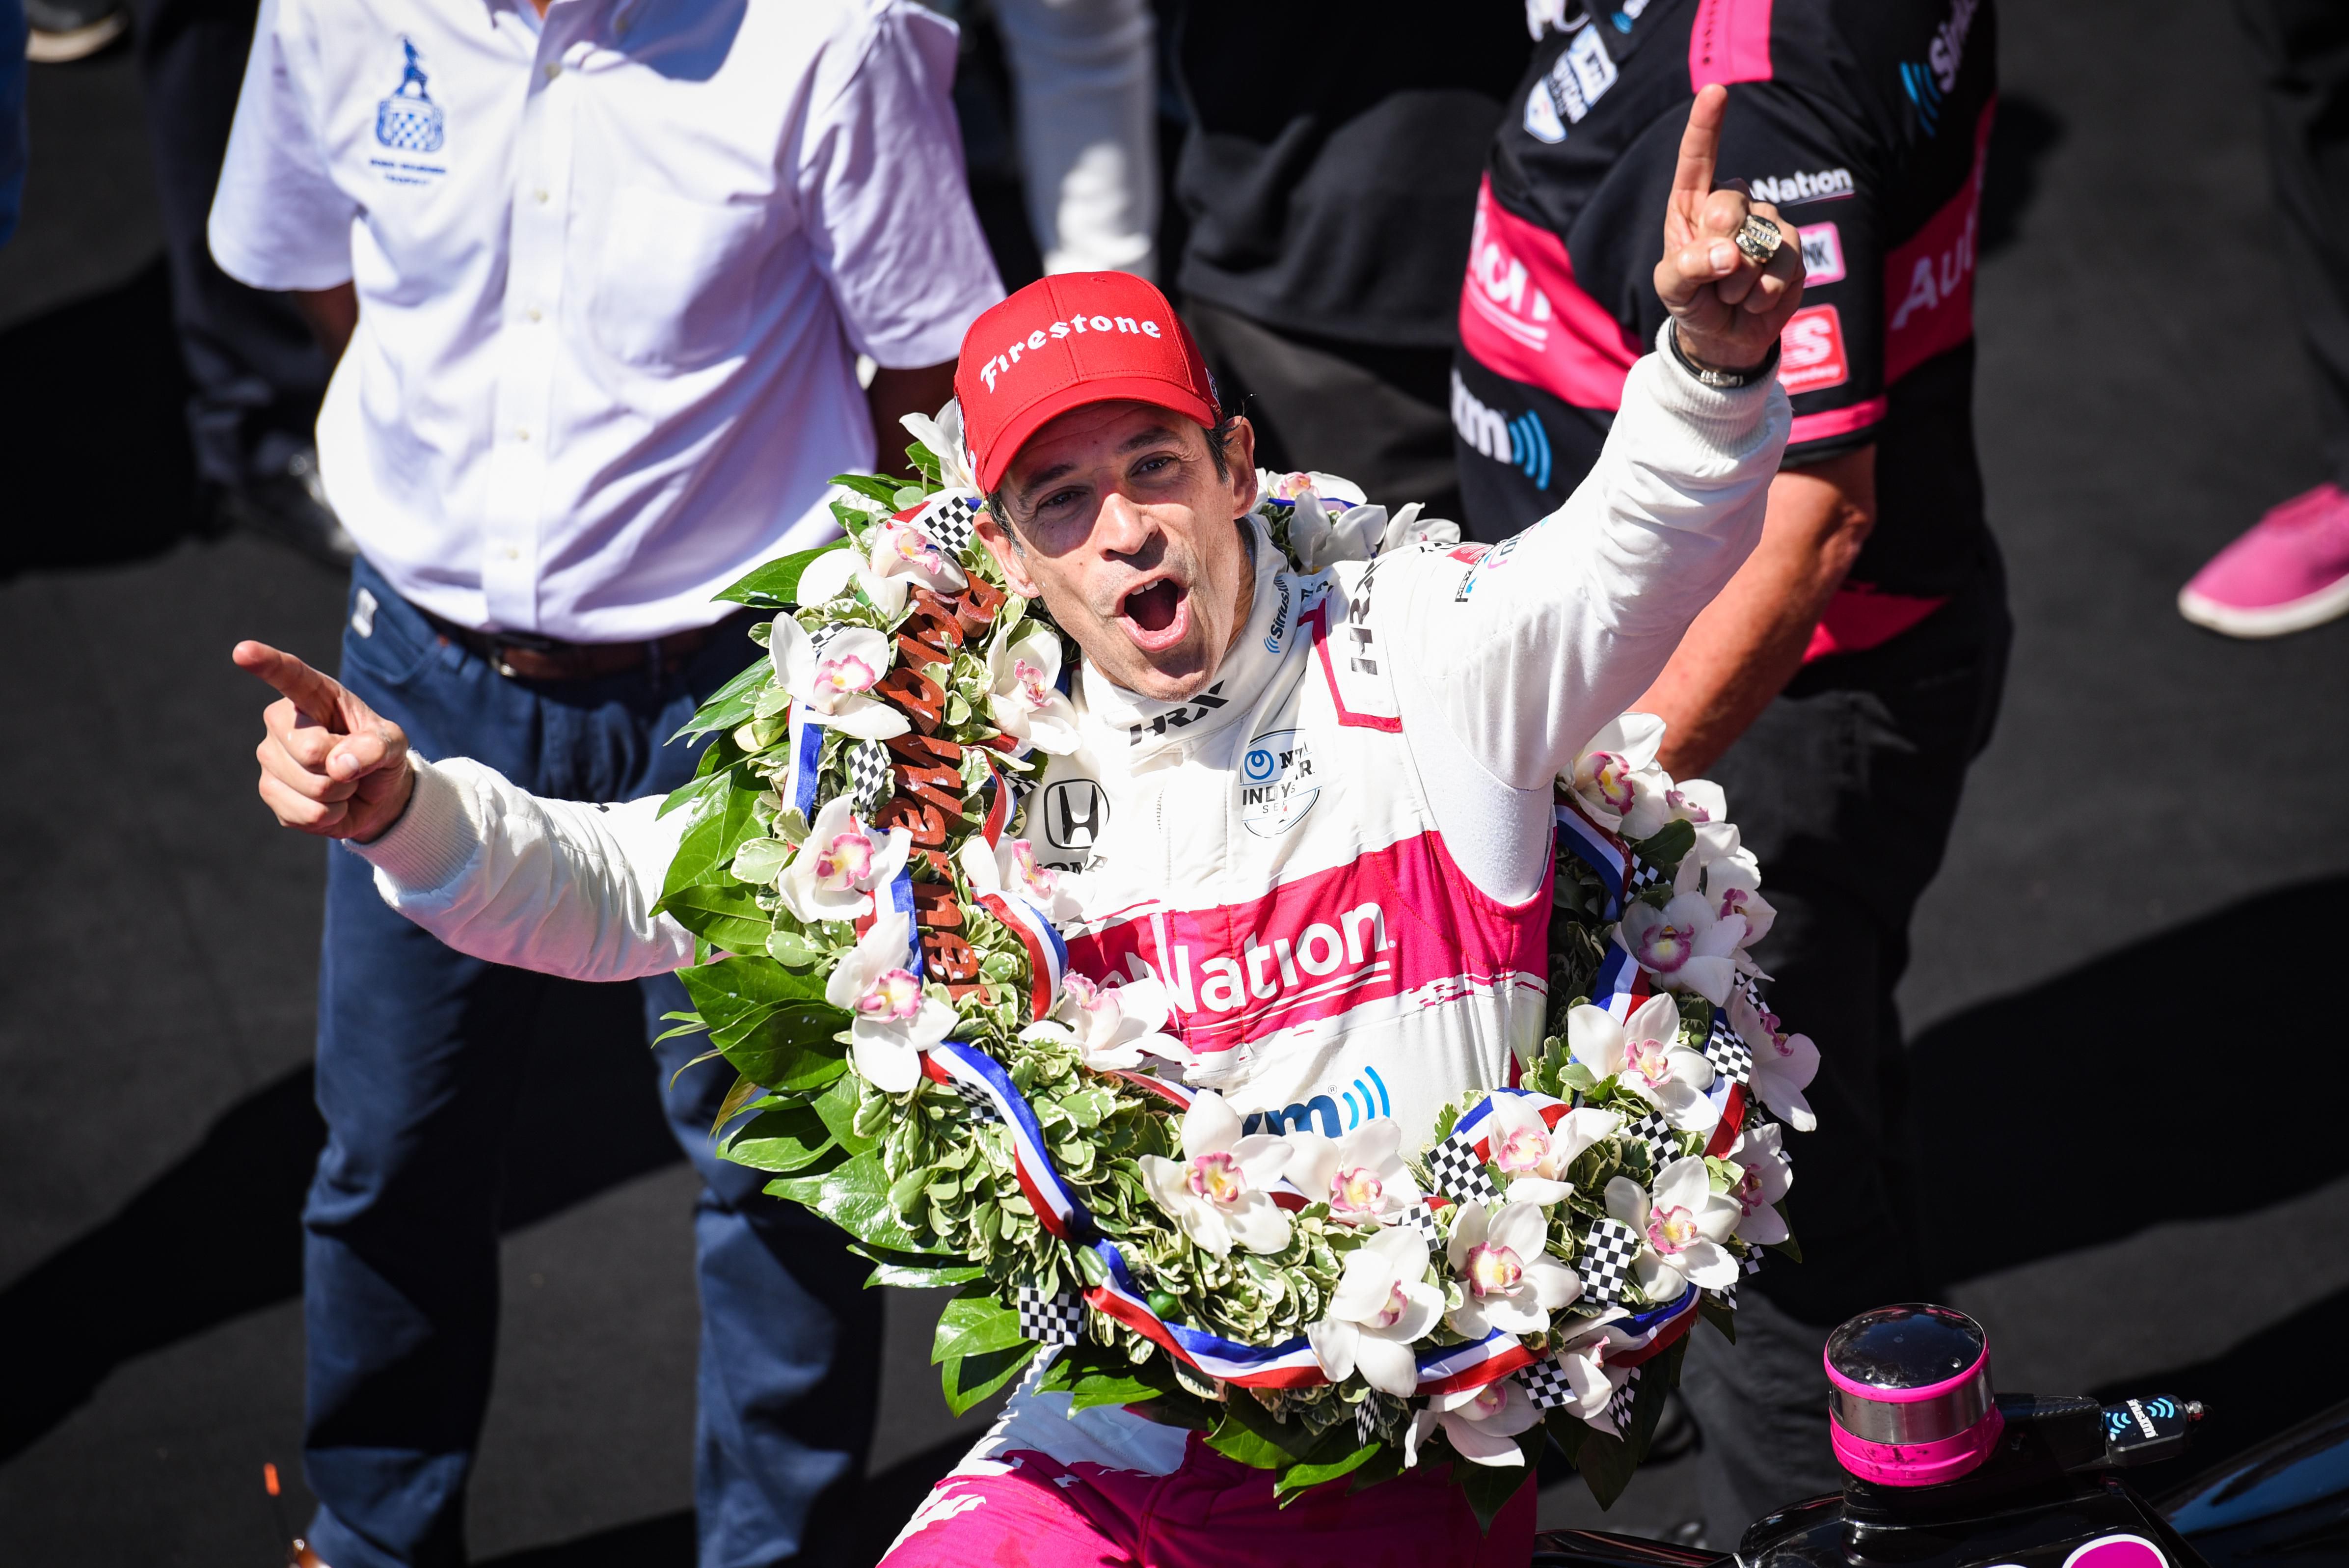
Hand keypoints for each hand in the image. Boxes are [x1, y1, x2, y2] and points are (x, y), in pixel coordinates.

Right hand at [232, 641, 414, 840]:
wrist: (374, 794)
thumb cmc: (378, 754)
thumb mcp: (393, 743)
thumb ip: (376, 746)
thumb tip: (341, 765)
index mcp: (313, 696)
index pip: (290, 676)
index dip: (266, 663)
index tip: (242, 651)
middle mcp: (281, 722)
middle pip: (310, 751)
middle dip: (344, 767)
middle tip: (352, 764)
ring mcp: (270, 757)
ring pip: (313, 787)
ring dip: (341, 793)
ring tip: (343, 782)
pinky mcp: (270, 792)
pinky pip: (308, 814)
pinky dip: (332, 815)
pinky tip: (331, 804)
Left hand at [1653, 85, 1805, 372]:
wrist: (1723, 337)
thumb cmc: (1691, 301)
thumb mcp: (1672, 288)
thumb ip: (1687, 269)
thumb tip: (1728, 254)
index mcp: (1693, 203)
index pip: (1698, 159)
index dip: (1706, 125)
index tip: (1715, 92)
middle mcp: (1732, 203)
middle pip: (1728, 206)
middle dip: (1716, 250)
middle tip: (1712, 277)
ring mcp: (1766, 223)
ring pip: (1758, 241)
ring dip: (1739, 281)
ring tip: (1730, 293)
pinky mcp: (1792, 250)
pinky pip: (1782, 265)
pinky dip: (1762, 293)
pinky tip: (1754, 300)